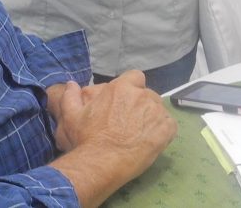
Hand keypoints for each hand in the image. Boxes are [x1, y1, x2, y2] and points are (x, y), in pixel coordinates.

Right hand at [53, 70, 175, 176]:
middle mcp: (141, 95)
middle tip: (131, 122)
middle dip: (142, 105)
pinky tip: (152, 140)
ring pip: (159, 109)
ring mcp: (155, 111)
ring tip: (141, 134)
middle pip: (148, 94)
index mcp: (121, 87)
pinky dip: (163, 131)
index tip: (126, 101)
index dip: (133, 88)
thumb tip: (72, 84)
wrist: (101, 162)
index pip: (135, 77)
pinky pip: (170, 125)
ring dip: (152, 118)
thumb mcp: (71, 116)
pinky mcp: (166, 129)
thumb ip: (70, 97)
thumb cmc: (86, 138)